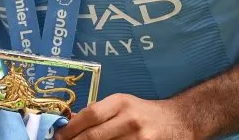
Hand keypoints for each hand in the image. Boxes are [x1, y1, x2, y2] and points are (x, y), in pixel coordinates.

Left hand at [53, 94, 193, 139]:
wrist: (180, 120)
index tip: (58, 137)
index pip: (91, 114)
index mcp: (121, 102)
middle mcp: (130, 119)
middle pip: (95, 136)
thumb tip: (70, 122)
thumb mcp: (123, 104)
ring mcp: (139, 138)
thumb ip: (99, 112)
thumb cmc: (146, 112)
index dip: (71, 128)